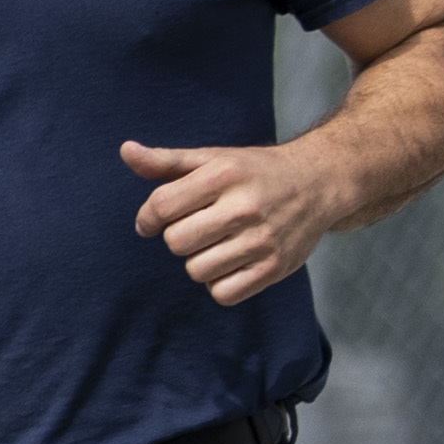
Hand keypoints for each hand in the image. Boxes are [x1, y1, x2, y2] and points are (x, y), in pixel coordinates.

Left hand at [122, 137, 351, 306]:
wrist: (318, 183)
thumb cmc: (255, 171)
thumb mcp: (212, 159)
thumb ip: (166, 161)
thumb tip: (126, 151)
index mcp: (223, 175)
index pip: (161, 207)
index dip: (148, 218)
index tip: (153, 221)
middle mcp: (243, 207)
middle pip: (176, 243)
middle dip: (180, 238)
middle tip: (199, 228)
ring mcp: (262, 240)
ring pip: (197, 270)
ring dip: (200, 261)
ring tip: (219, 244)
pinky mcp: (274, 268)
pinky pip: (223, 293)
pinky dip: (220, 283)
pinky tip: (232, 263)